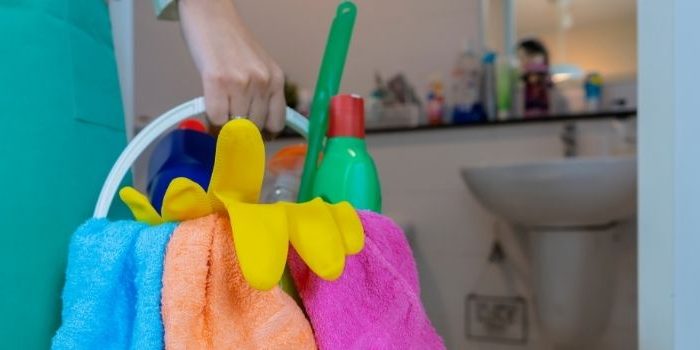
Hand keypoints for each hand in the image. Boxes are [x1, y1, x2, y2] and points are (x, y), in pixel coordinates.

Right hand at [178, 0, 285, 131]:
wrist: (211, 15)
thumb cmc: (231, 41)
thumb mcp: (259, 66)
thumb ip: (262, 92)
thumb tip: (255, 125)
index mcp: (276, 79)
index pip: (276, 123)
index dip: (262, 131)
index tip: (252, 134)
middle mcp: (263, 82)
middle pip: (254, 127)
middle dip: (241, 128)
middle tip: (230, 117)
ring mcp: (241, 82)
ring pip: (234, 125)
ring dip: (224, 123)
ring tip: (219, 106)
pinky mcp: (217, 81)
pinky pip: (216, 117)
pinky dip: (211, 117)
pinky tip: (210, 103)